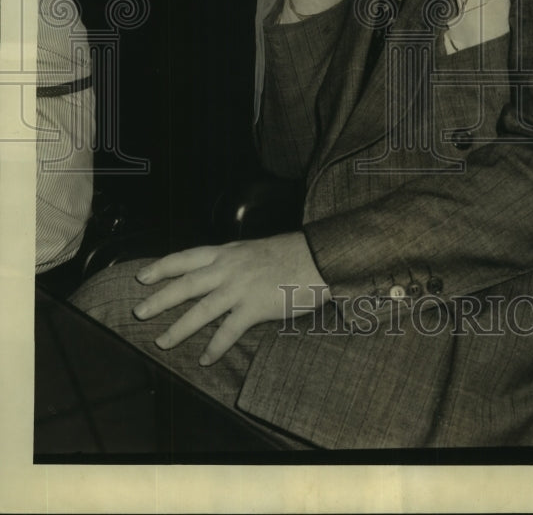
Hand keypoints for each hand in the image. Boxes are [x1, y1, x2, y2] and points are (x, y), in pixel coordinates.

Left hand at [132, 232, 329, 365]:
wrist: (318, 256)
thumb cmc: (291, 252)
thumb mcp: (254, 249)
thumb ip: (234, 260)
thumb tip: (218, 271)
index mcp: (227, 252)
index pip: (186, 258)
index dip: (162, 267)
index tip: (142, 277)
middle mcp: (229, 268)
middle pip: (186, 284)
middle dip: (160, 299)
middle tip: (139, 312)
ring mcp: (240, 288)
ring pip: (201, 310)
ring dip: (179, 328)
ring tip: (162, 343)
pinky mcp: (254, 307)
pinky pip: (228, 331)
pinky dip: (215, 347)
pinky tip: (205, 359)